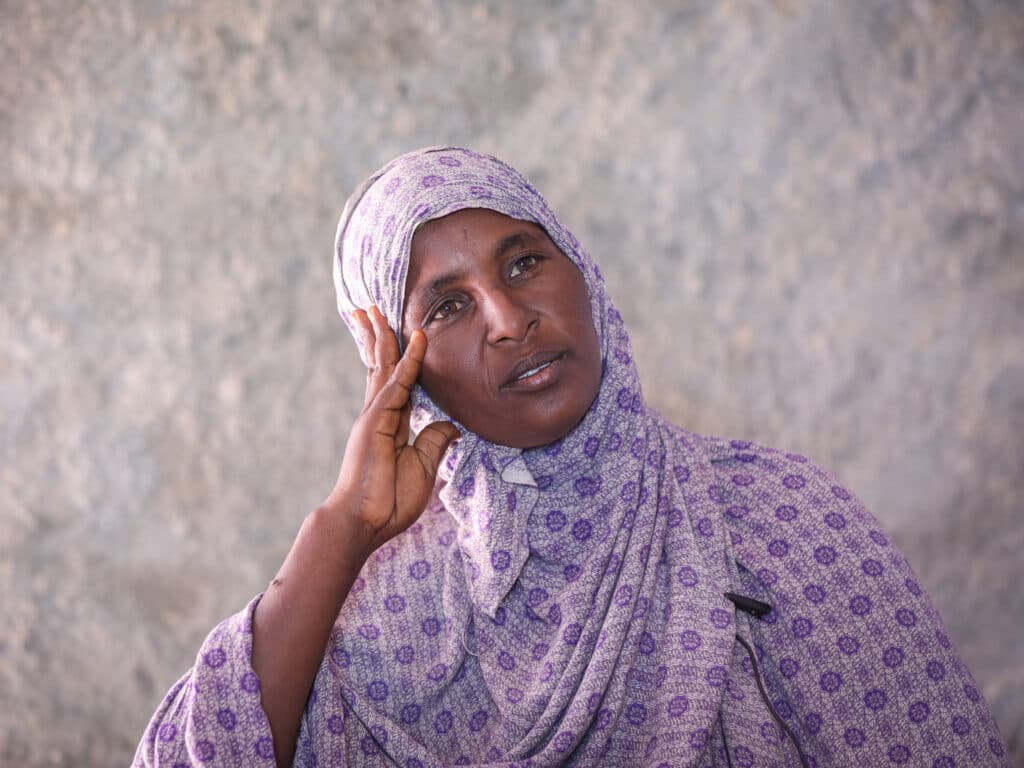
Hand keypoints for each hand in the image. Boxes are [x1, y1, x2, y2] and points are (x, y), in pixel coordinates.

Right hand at [323, 306, 459, 555]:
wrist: (363, 522)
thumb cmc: (388, 501)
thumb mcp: (423, 467)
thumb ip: (434, 442)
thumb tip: (452, 425)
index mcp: (390, 423)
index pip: (395, 380)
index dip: (399, 355)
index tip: (400, 332)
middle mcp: (378, 413)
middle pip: (380, 365)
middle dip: (377, 335)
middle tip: (371, 308)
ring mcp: (374, 415)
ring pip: (382, 366)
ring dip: (382, 335)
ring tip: (375, 309)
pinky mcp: (376, 422)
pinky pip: (397, 384)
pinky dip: (409, 361)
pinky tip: (416, 340)